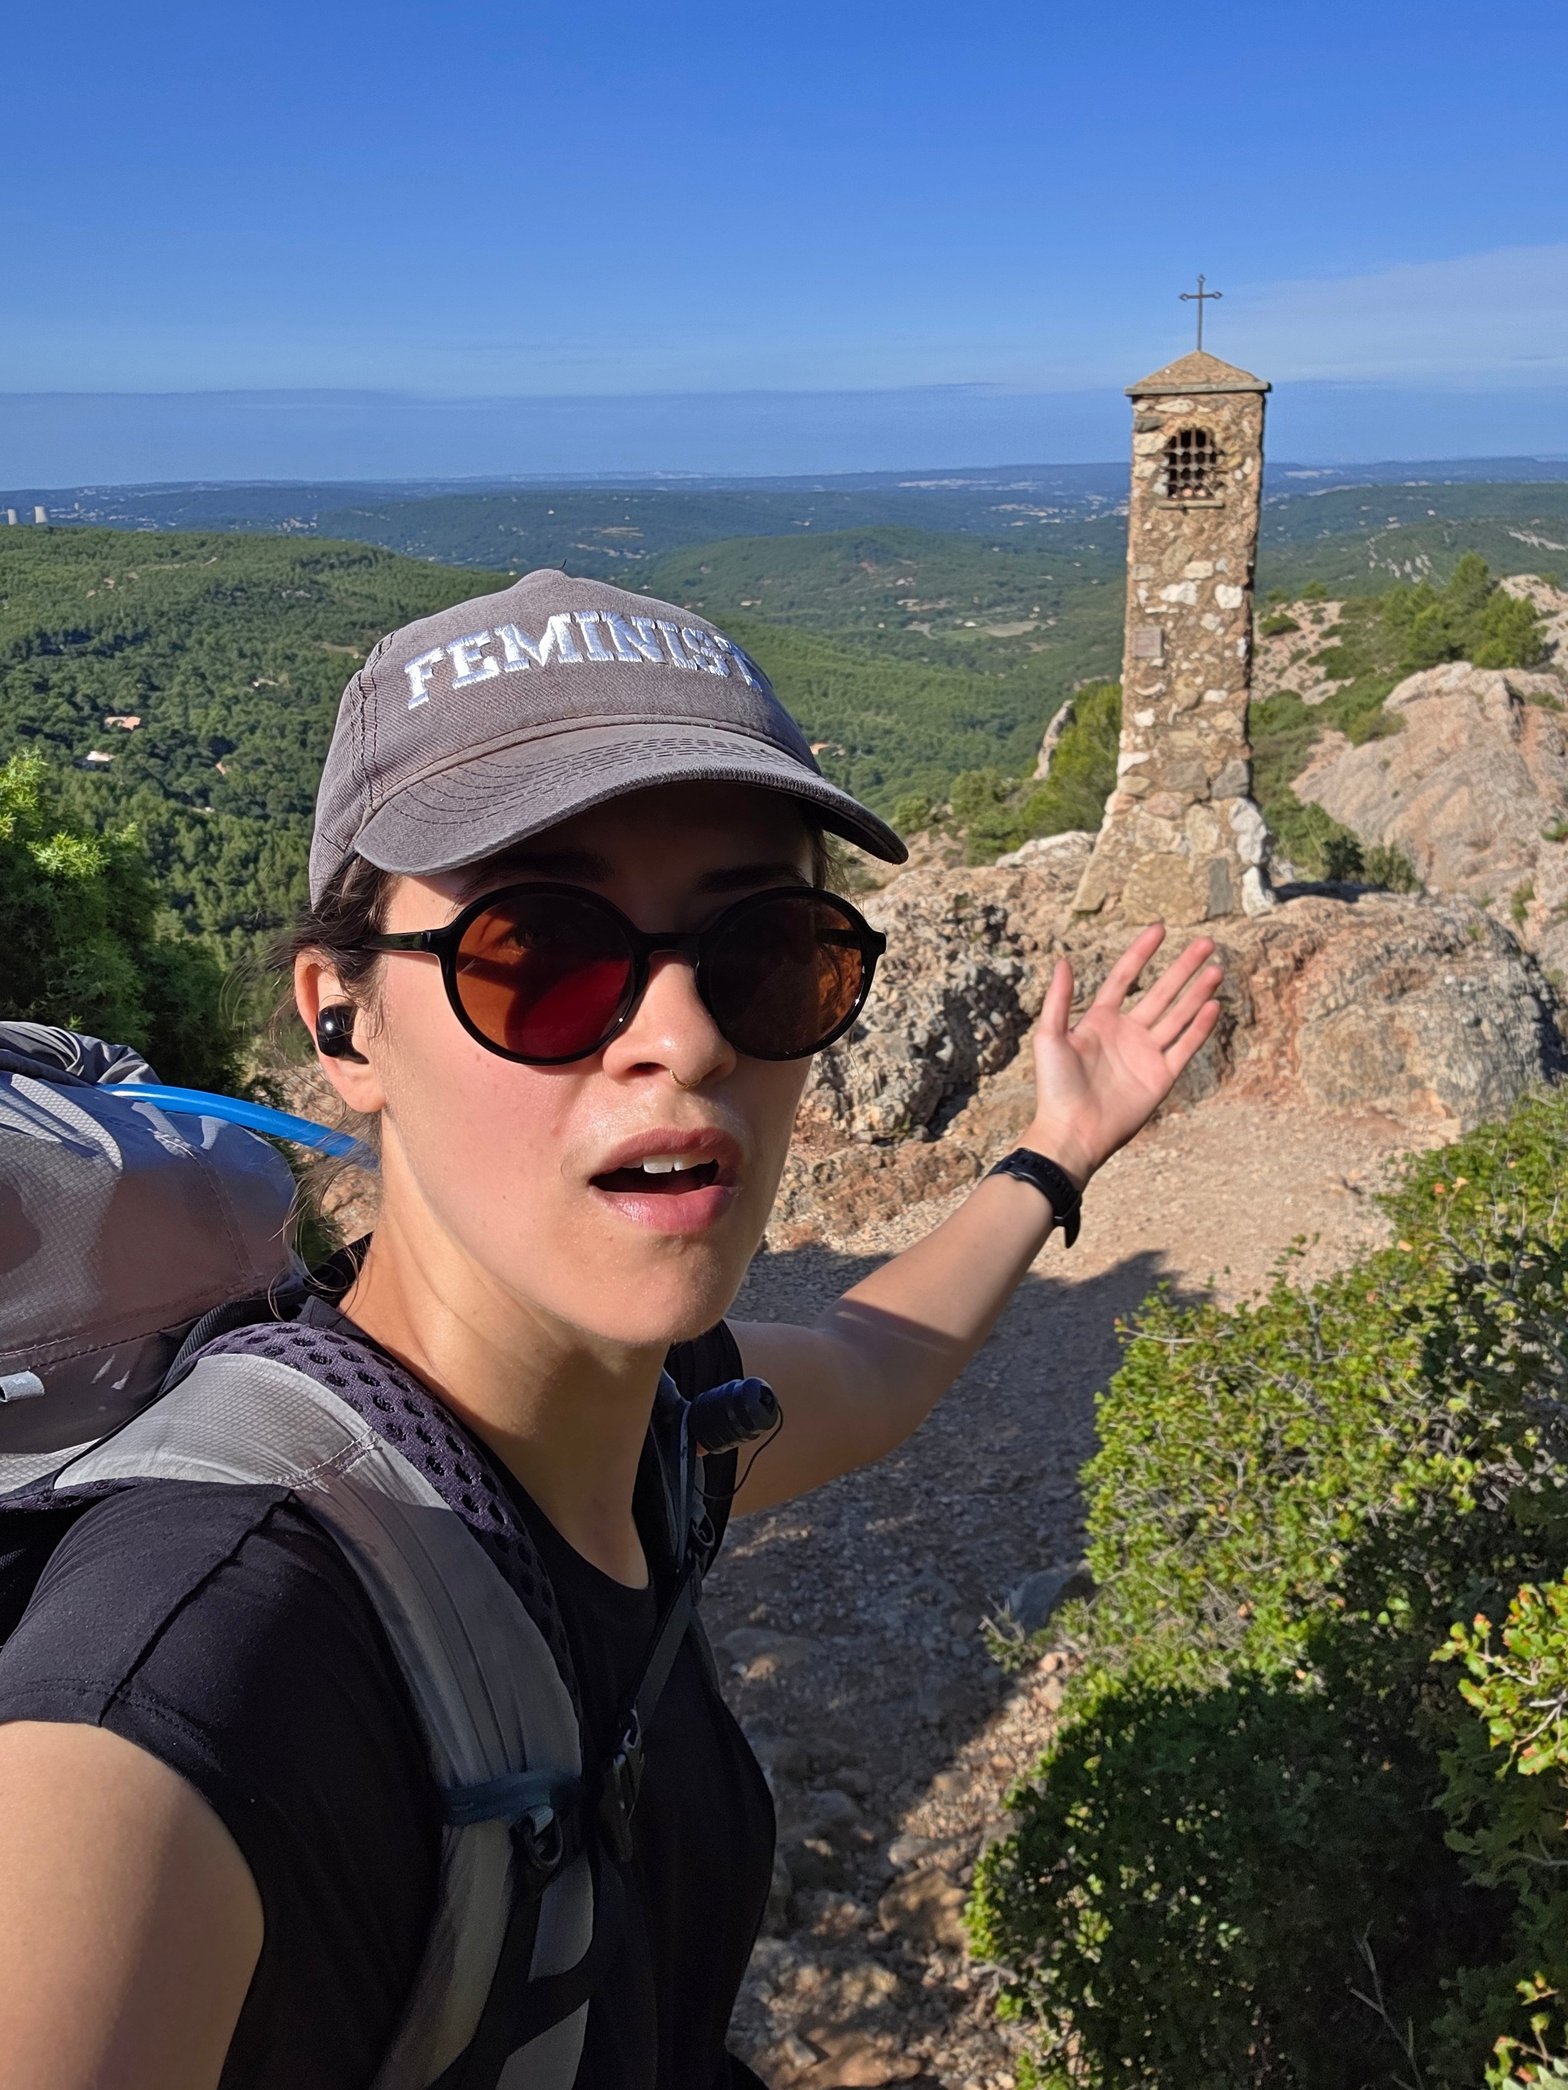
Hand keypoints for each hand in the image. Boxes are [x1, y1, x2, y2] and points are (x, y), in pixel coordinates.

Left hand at [1021, 924, 1222, 1186]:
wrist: (1072, 1131)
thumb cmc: (1055, 1087)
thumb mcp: (1049, 1037)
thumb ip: (1058, 1000)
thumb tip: (1062, 960)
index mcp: (1100, 1020)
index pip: (1126, 977)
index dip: (1142, 952)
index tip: (1160, 928)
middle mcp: (1127, 1033)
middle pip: (1162, 992)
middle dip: (1183, 968)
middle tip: (1206, 943)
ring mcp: (1147, 1054)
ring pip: (1178, 1016)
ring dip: (1197, 992)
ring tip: (1217, 969)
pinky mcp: (1161, 1077)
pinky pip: (1185, 1047)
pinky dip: (1200, 1028)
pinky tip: (1213, 1006)